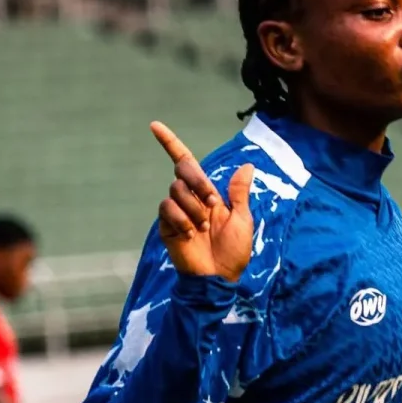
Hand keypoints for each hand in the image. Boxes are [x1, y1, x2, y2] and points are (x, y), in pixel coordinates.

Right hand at [152, 121, 254, 282]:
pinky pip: (167, 208)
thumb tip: (247, 165)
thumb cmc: (233, 251)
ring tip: (203, 228)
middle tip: (212, 202)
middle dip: (197, 181)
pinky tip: (190, 233)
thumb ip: (239, 192)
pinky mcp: (166, 226)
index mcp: (208, 194)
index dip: (170, 143)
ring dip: (193, 207)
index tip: (154, 125)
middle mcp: (190, 198)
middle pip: (183, 169)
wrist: (218, 277)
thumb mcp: (242, 219)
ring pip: (176, 189)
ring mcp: (176, 211)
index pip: (186, 162)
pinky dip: (182, 219)